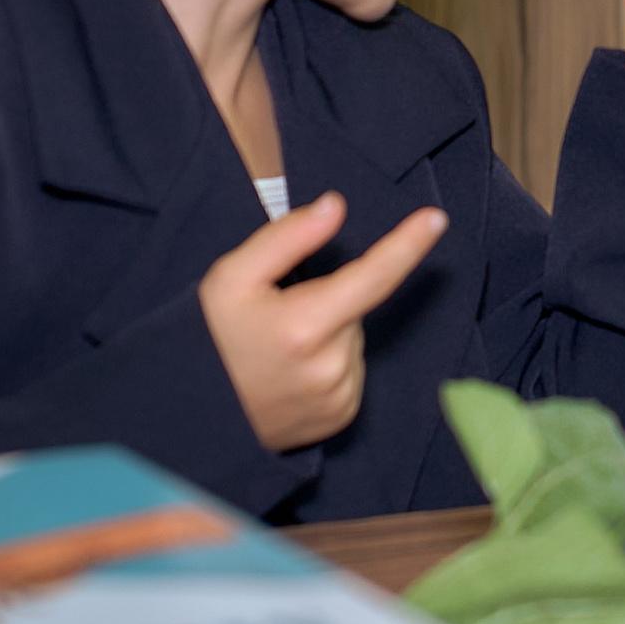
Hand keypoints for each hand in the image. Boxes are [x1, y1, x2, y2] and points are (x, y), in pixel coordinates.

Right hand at [198, 193, 443, 451]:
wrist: (188, 414)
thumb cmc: (208, 339)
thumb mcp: (232, 277)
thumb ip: (287, 238)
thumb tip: (335, 207)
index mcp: (305, 325)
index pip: (373, 276)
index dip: (408, 244)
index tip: (436, 219)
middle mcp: (330, 366)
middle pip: (355, 306)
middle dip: (327, 301)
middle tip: (277, 318)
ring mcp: (338, 397)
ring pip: (354, 339)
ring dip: (327, 335)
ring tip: (278, 350)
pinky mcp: (340, 417)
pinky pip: (352, 371)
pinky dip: (329, 364)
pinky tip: (291, 372)